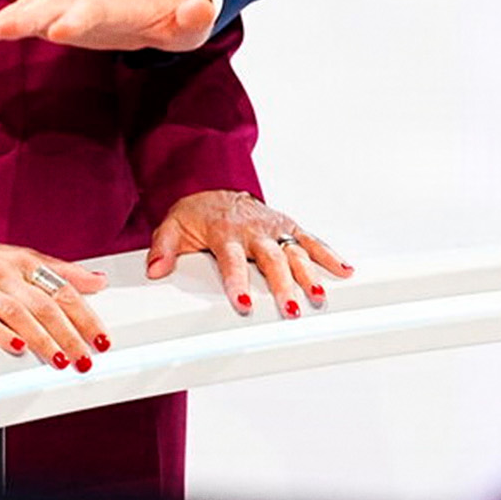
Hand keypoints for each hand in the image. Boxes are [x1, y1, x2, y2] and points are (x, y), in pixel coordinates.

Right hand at [0, 0, 215, 53]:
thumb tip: (199, 8)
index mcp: (121, 4)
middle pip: (55, 5)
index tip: (58, 31)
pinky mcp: (60, 14)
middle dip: (27, 17)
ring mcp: (72, 4)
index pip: (97, 9)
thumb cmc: (176, 14)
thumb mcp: (193, 22)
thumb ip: (195, 17)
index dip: (78, 19)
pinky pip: (27, 15)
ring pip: (35, 8)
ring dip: (7, 19)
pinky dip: (3, 23)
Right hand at [0, 233, 111, 368]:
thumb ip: (61, 271)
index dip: (86, 315)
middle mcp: (8, 274)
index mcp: (27, 263)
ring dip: (43, 338)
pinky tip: (17, 348)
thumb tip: (99, 281)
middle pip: (46, 305)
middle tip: (87, 357)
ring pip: (19, 314)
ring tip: (61, 359)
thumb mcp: (22, 257)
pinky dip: (0, 334)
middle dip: (71, 334)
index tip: (102, 337)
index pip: (65, 290)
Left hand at [148, 190, 353, 317]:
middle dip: (283, 285)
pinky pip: (311, 242)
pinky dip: (329, 255)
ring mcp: (275, 228)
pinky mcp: (289, 228)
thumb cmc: (196, 214)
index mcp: (225, 233)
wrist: (216, 190)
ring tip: (319, 295)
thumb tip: (155, 269)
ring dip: (310, 275)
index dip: (238, 281)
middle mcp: (254, 230)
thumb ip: (163, 248)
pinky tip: (345, 271)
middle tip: (291, 308)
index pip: (232, 260)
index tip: (242, 301)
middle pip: (271, 260)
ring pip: (295, 253)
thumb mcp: (172, 226)